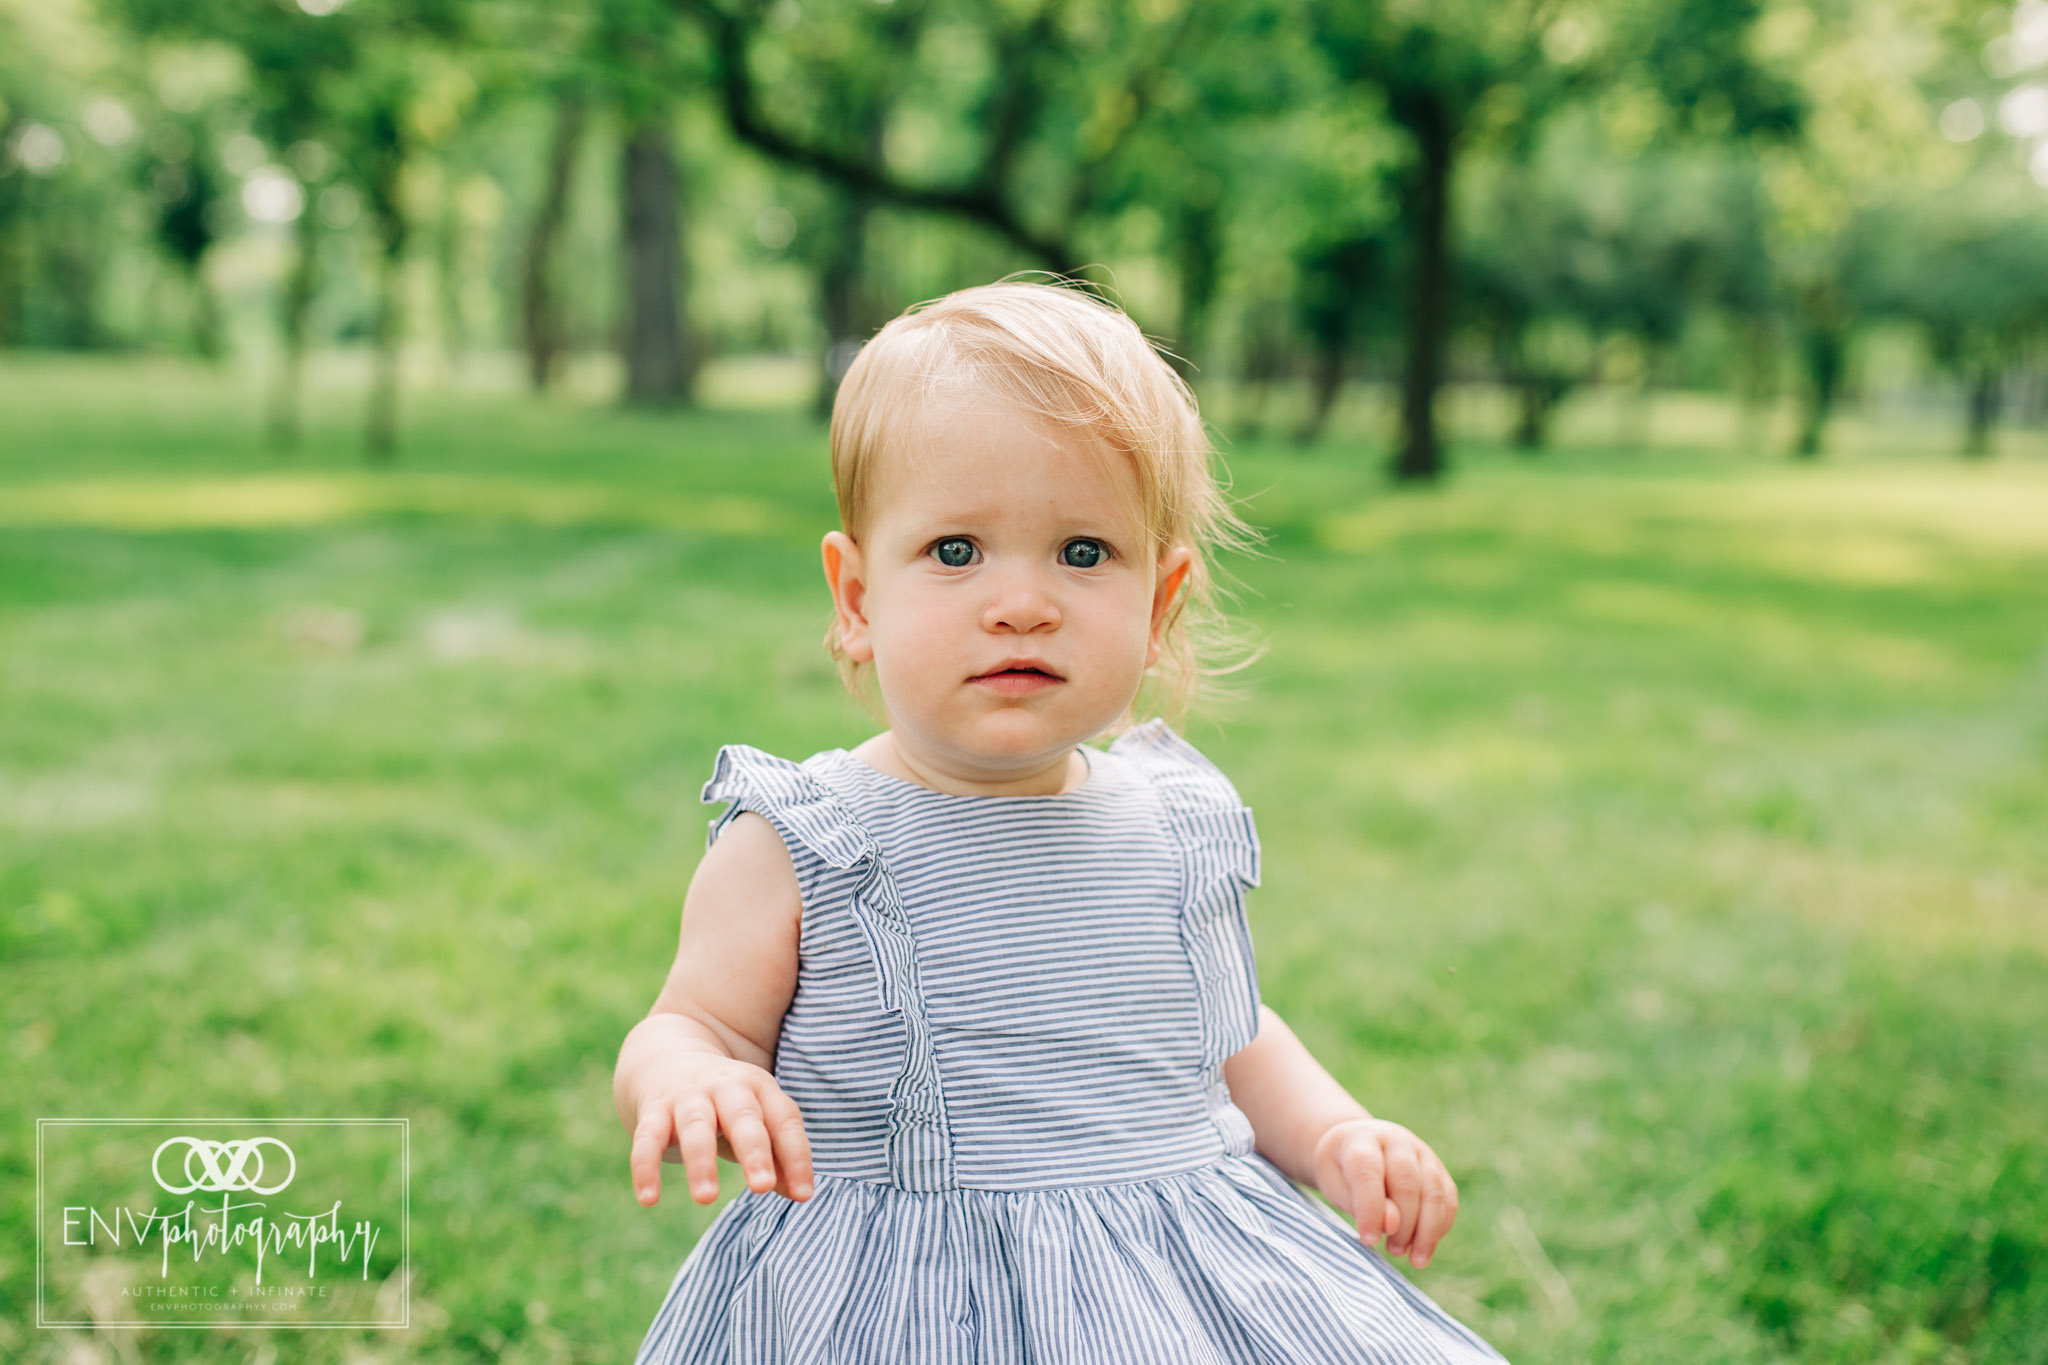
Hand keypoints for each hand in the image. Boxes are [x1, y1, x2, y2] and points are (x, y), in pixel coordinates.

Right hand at [627, 1054, 813, 1207]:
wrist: (669, 1058)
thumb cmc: (726, 1105)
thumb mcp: (757, 1120)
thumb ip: (778, 1155)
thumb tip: (800, 1193)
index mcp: (759, 1088)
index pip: (784, 1121)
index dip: (796, 1157)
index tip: (803, 1194)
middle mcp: (725, 1088)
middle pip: (743, 1117)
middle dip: (754, 1151)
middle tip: (762, 1188)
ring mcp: (687, 1096)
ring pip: (695, 1126)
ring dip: (700, 1162)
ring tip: (706, 1198)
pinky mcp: (653, 1109)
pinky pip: (648, 1138)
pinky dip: (645, 1167)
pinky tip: (648, 1199)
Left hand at [1311, 1117, 1457, 1267]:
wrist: (1355, 1146)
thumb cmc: (1341, 1171)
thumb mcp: (1335, 1185)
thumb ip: (1359, 1203)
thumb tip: (1392, 1224)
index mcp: (1361, 1139)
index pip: (1368, 1172)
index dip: (1370, 1209)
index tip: (1369, 1240)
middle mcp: (1395, 1140)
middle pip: (1407, 1182)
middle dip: (1403, 1224)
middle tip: (1392, 1250)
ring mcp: (1421, 1151)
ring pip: (1434, 1191)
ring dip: (1427, 1231)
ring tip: (1414, 1258)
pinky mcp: (1438, 1167)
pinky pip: (1448, 1197)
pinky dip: (1440, 1226)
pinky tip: (1425, 1246)